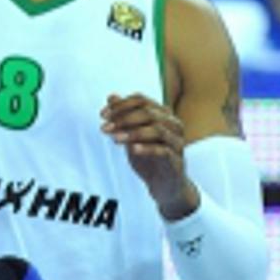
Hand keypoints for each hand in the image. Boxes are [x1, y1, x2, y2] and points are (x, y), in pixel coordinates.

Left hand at [101, 93, 199, 219]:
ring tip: (115, 140)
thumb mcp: (131, 133)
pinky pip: (164, 150)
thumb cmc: (147, 154)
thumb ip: (123, 115)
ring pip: (157, 129)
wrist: (163, 183)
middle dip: (123, 118)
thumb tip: (111, 96)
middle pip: (148, 113)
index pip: (141, 100)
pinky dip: (147, 148)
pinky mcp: (177, 159)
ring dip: (133, 133)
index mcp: (162, 114)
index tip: (102, 115)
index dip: (120, 105)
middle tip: (104, 128)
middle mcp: (173, 124)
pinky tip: (132, 150)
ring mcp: (177, 142)